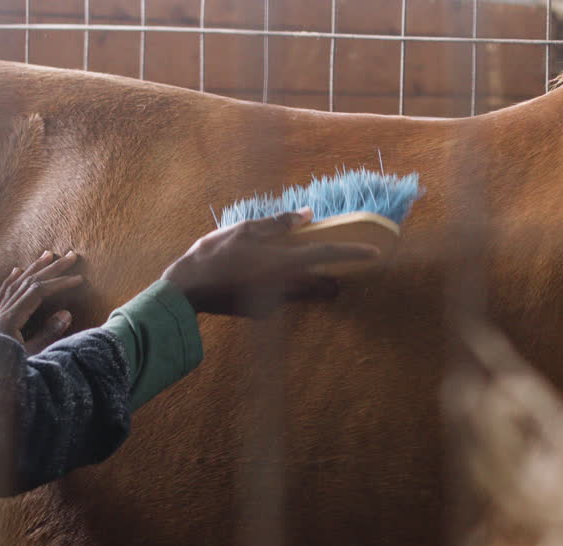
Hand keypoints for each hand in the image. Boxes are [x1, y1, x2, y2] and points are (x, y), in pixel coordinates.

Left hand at [0, 250, 84, 353]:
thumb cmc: (7, 376)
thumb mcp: (33, 358)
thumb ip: (48, 334)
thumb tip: (65, 313)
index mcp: (8, 321)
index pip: (37, 293)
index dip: (59, 283)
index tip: (79, 279)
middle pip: (26, 284)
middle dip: (50, 269)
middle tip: (72, 256)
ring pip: (14, 285)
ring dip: (33, 269)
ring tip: (48, 256)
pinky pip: (1, 295)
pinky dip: (11, 281)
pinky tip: (17, 271)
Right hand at [160, 208, 379, 315]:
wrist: (187, 291)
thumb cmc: (214, 255)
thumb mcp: (246, 229)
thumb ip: (280, 223)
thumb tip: (307, 214)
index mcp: (284, 261)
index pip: (328, 255)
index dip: (354, 254)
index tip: (375, 253)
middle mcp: (285, 285)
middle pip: (323, 285)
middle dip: (334, 279)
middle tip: (338, 269)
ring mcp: (274, 303)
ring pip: (306, 295)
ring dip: (312, 285)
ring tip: (306, 272)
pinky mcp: (262, 313)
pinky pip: (285, 300)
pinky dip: (288, 290)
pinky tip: (271, 279)